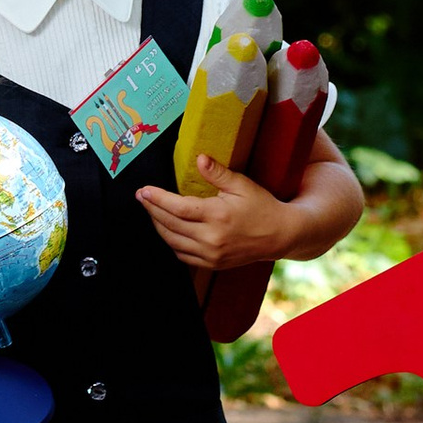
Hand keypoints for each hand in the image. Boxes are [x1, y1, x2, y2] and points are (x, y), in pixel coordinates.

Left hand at [137, 156, 301, 271]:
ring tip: (151, 210)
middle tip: (141, 197)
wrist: (281, 235)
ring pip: (172, 242)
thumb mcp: (242, 185)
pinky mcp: (212, 264)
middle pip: (170, 225)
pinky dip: (171, 242)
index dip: (158, 199)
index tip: (144, 191)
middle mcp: (211, 238)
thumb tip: (199, 158)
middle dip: (152, 209)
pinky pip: (182, 255)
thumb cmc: (262, 207)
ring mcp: (211, 254)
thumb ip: (217, 173)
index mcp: (218, 216)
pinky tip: (167, 230)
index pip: (178, 207)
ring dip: (158, 226)